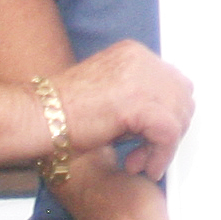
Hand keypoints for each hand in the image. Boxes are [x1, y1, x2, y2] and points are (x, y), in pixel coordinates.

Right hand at [49, 39, 191, 178]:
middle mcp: (141, 59)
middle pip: (182, 97)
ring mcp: (140, 78)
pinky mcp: (138, 102)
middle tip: (146, 154)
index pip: (173, 83)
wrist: (38, 118)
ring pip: (178, 115)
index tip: (152, 139)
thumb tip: (162, 120)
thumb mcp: (109, 95)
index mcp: (133, 53)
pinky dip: (160, 155)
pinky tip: (143, 166)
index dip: (169, 115)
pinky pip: (168, 133)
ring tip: (139, 161)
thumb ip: (137, 97)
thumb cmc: (61, 113)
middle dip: (170, 130)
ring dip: (163, 146)